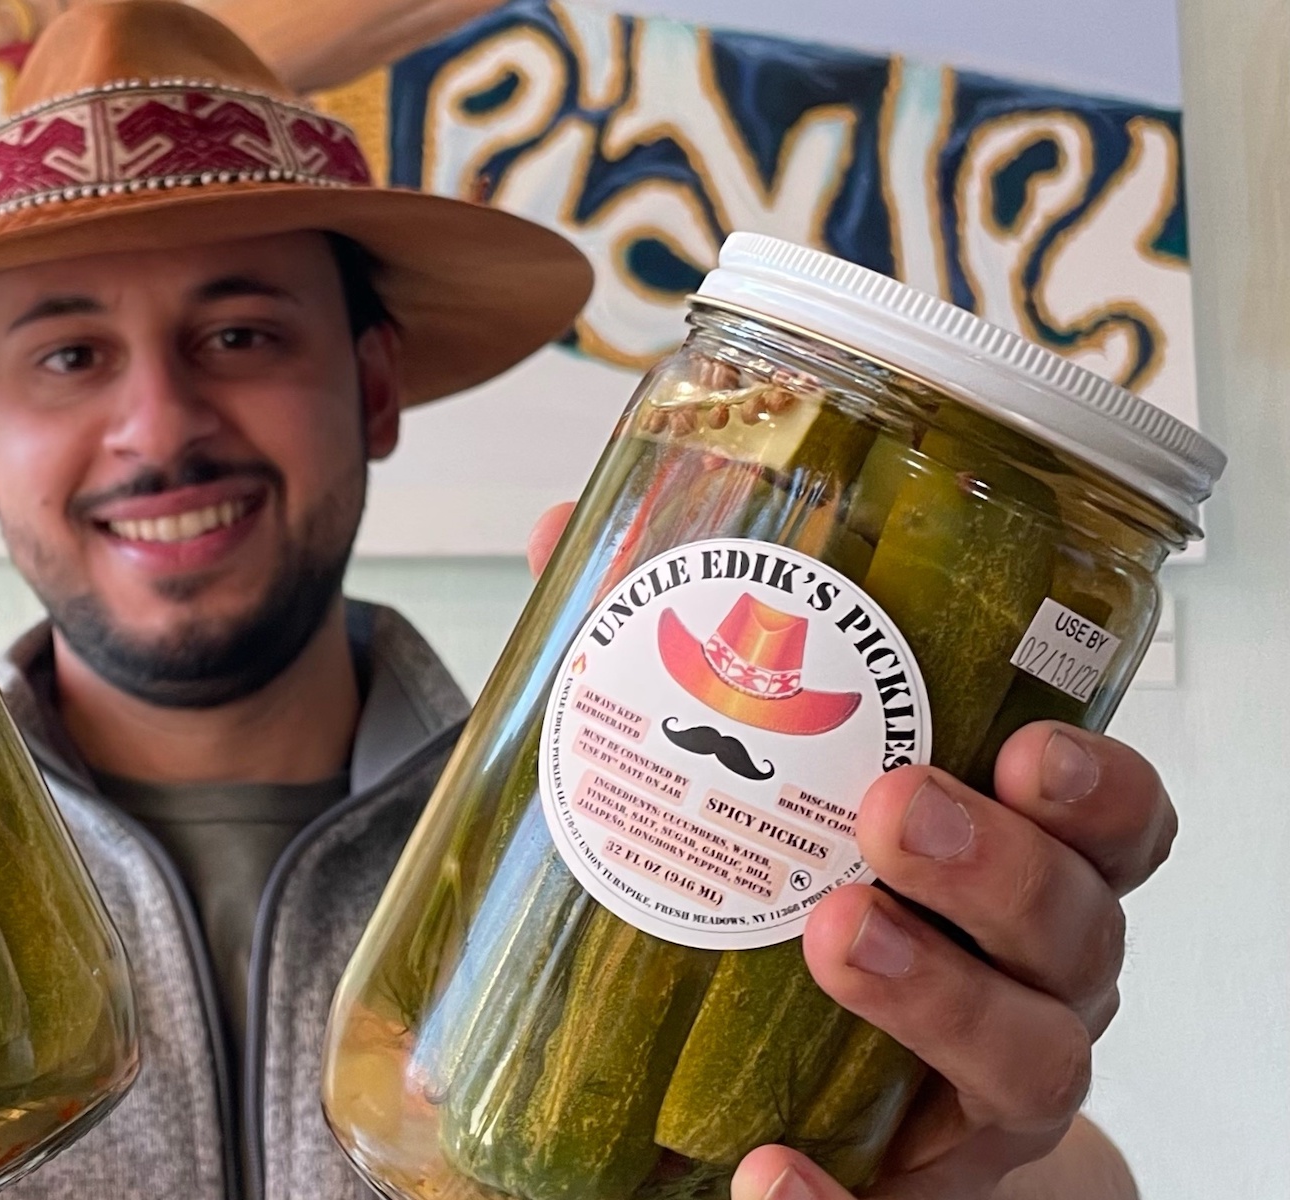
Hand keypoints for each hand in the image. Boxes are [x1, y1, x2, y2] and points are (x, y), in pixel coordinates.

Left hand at [525, 503, 1168, 1198]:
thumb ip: (679, 667)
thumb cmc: (799, 899)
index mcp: (1021, 862)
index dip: (1097, 786)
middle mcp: (1037, 977)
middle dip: (999, 864)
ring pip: (1029, 1057)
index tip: (1025, 744)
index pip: (1115, 821)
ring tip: (837, 938)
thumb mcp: (761, 787)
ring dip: (940, 998)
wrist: (806, 1093)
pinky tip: (769, 1167)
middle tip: (888, 812)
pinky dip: (832, 1198)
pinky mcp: (914, 1186)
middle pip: (1079, 924)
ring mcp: (989, 1092)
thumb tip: (574, 537)